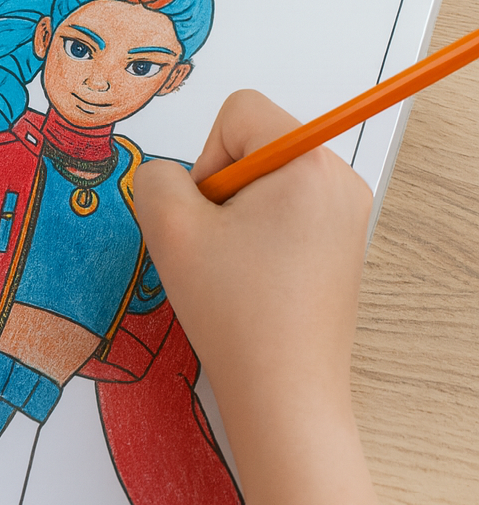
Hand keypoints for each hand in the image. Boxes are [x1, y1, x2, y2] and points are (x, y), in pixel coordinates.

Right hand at [132, 90, 372, 434]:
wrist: (284, 392)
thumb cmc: (235, 311)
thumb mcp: (170, 229)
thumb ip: (156, 178)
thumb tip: (170, 178)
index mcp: (309, 163)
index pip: (240, 111)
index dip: (206, 159)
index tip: (210, 216)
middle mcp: (340, 180)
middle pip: (256, 144)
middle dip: (223, 190)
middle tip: (219, 249)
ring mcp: (348, 215)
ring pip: (268, 182)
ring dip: (238, 218)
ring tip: (236, 270)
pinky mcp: (343, 247)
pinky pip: (286, 214)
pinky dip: (259, 240)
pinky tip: (253, 284)